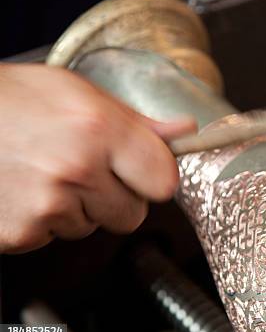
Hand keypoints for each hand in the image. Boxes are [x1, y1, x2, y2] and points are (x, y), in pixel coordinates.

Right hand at [0, 63, 195, 253]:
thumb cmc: (15, 100)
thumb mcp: (81, 93)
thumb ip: (136, 121)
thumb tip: (182, 131)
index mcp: (99, 131)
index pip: (164, 181)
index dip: (156, 177)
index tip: (145, 171)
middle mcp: (77, 170)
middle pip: (133, 214)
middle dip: (118, 197)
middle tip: (89, 171)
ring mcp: (47, 206)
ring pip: (94, 227)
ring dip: (80, 208)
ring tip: (50, 174)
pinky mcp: (21, 233)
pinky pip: (55, 237)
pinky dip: (47, 220)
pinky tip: (30, 190)